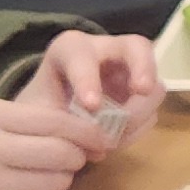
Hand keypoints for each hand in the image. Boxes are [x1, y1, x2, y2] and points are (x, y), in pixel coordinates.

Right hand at [0, 98, 102, 189]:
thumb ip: (2, 124)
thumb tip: (53, 133)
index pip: (57, 122)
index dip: (88, 134)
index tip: (101, 141)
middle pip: (64, 154)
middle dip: (77, 160)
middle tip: (76, 163)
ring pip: (53, 183)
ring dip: (58, 183)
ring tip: (43, 180)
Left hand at [19, 31, 166, 145]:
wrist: (47, 117)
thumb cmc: (40, 108)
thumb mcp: (37, 114)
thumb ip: (60, 124)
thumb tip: (93, 142)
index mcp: (70, 49)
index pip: (81, 55)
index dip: (87, 78)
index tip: (90, 106)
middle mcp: (106, 53)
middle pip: (136, 47)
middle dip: (142, 68)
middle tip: (141, 91)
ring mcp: (129, 74)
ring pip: (153, 84)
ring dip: (140, 111)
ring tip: (116, 137)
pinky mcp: (141, 96)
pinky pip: (151, 111)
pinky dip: (137, 129)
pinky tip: (116, 140)